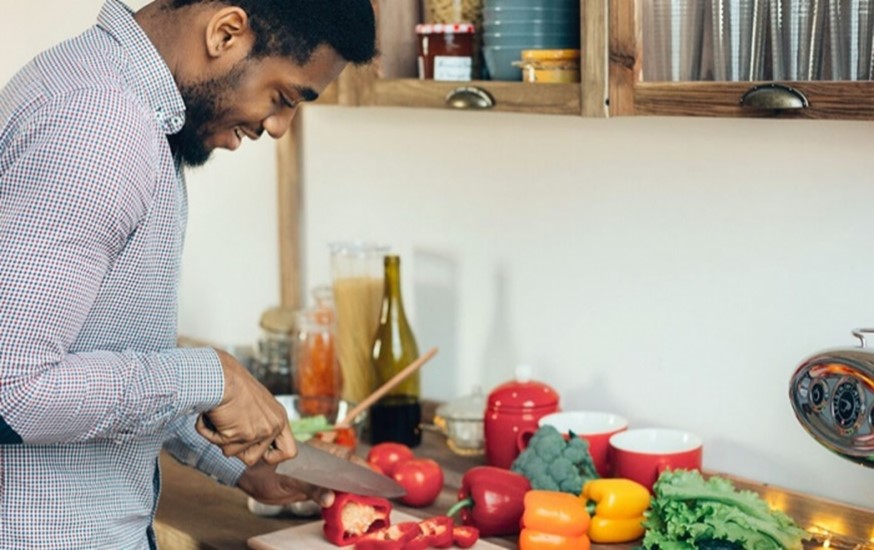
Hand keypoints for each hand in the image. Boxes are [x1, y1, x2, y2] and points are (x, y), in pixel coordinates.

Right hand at [196, 350, 295, 465]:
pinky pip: (219, 444)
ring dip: (221, 439)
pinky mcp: (243, 434)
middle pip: (254, 459)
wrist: (221, 374)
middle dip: (236, 448)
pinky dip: (209, 433)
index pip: (290, 452)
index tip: (259, 453)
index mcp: (279, 418)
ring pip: (233, 454)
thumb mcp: (254, 403)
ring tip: (220, 417)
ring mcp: (260, 432)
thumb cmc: (231, 383)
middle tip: (229, 428)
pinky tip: (212, 416)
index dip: (273, 457)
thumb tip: (246, 443)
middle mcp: (274, 426)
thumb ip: (257, 422)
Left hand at [238, 439, 370, 508]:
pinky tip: (345, 509)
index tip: (378, 482)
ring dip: (351, 494)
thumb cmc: (268, 470)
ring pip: (341, 484)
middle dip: (362, 484)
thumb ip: (312, 487)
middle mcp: (324, 463)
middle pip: (350, 473)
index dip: (365, 471)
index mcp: (322, 453)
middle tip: (376, 497)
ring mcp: (319, 476)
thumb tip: (331, 498)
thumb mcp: (291, 478)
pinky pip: (331, 494)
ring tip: (365, 505)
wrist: (251, 476)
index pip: (350, 461)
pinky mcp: (313, 488)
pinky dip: (338, 501)